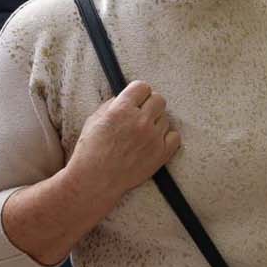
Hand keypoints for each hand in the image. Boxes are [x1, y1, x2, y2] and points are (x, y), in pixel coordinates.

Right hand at [69, 81, 179, 199]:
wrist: (95, 180)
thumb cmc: (91, 151)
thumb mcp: (94, 120)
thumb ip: (112, 105)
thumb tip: (127, 97)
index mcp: (121, 110)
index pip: (142, 87)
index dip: (139, 93)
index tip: (136, 99)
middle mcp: (140, 121)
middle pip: (159, 99)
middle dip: (149, 105)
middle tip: (141, 115)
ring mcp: (153, 137)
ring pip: (166, 118)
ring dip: (156, 123)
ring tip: (142, 134)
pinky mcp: (162, 153)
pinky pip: (175, 136)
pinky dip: (167, 137)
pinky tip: (155, 142)